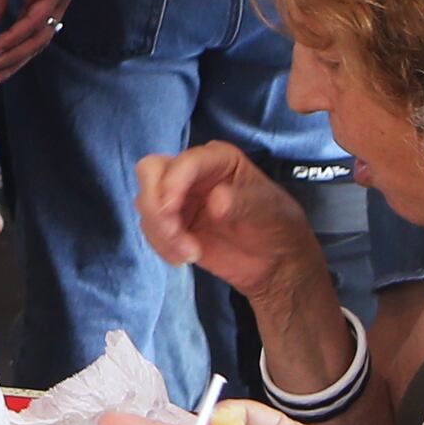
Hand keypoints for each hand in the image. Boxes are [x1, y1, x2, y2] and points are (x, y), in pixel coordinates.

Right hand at [134, 141, 333, 322]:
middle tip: (173, 232)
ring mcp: (178, 198)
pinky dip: (162, 245)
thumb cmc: (278, 226)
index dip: (173, 182)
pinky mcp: (171, 224)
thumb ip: (243, 202)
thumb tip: (215, 200)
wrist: (275, 264)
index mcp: (218, 159)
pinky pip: (150, 229)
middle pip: (151, 172)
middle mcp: (192, 173)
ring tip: (190, 253)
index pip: (184, 161)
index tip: (171, 209)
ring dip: (161, 231)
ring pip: (146, 203)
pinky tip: (186, 258)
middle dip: (156, 203)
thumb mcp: (269, 210)